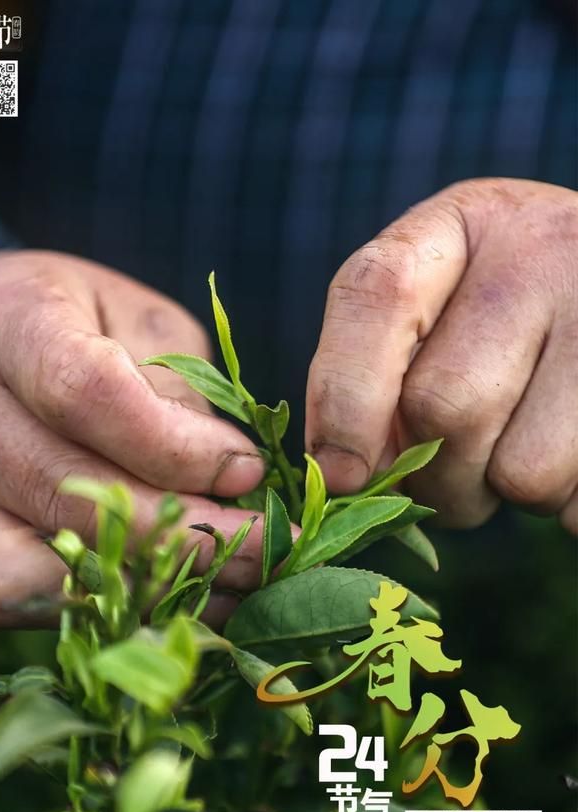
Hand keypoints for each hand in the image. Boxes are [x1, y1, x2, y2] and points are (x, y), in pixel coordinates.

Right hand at [0, 247, 263, 623]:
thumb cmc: (64, 318)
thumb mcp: (131, 314)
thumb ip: (177, 383)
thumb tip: (230, 477)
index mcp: (13, 321)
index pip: (86, 392)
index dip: (177, 446)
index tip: (247, 470)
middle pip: (67, 489)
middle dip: (186, 533)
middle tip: (269, 552)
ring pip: (31, 563)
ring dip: (141, 585)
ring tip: (225, 587)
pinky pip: (6, 594)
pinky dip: (87, 605)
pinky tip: (161, 594)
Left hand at [306, 179, 577, 533]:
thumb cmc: (503, 318)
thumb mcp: (436, 309)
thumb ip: (375, 373)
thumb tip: (340, 478)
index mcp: (462, 224)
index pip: (378, 294)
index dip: (344, 396)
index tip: (339, 475)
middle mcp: (545, 252)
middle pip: (443, 406)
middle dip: (433, 474)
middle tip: (453, 469)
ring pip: (523, 473)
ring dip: (506, 493)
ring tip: (525, 444)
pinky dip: (564, 503)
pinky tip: (569, 452)